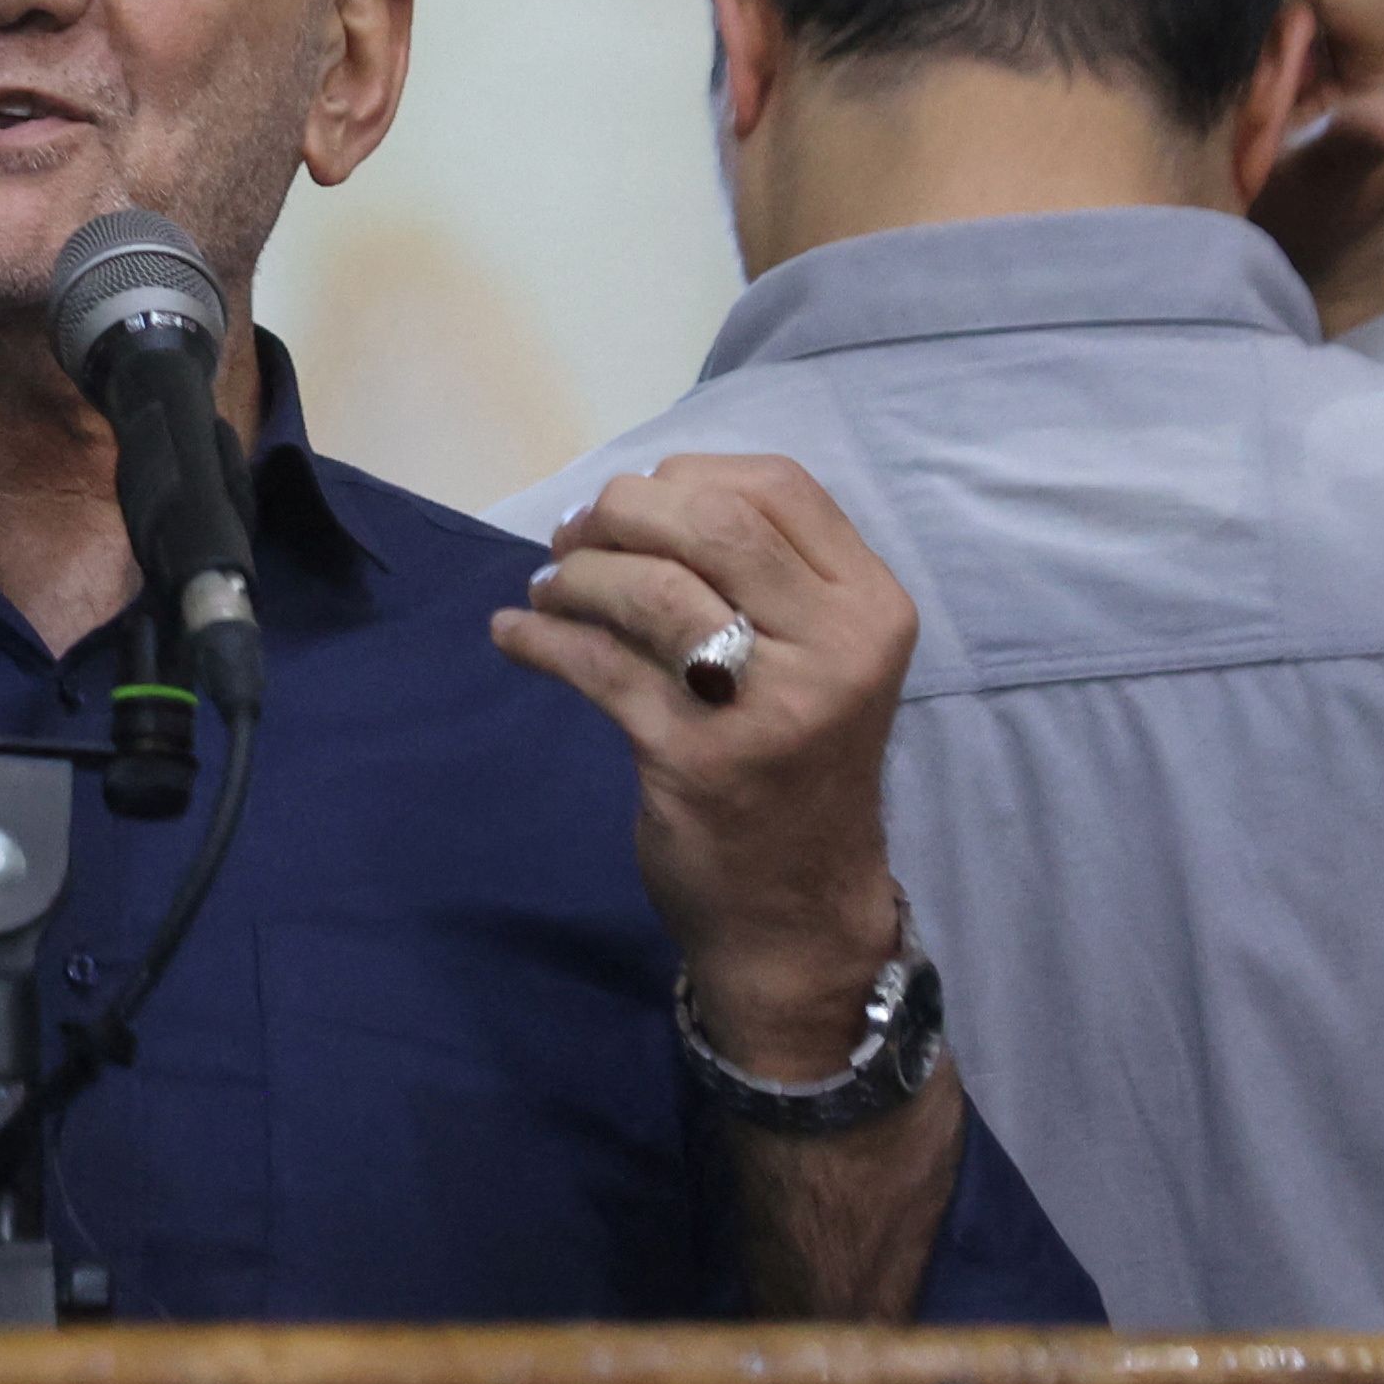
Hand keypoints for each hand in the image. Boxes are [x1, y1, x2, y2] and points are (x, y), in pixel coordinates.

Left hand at [492, 454, 913, 1076]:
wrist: (794, 909)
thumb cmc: (796, 761)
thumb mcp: (820, 656)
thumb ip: (763, 570)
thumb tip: (639, 493)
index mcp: (871, 607)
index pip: (778, 487)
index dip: (689, 474)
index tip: (636, 503)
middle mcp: (835, 648)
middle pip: (709, 521)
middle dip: (621, 513)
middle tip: (574, 540)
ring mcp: (767, 706)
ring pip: (650, 587)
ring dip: (576, 576)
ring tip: (548, 592)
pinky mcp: (694, 757)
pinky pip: (596, 664)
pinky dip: (539, 638)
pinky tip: (512, 633)